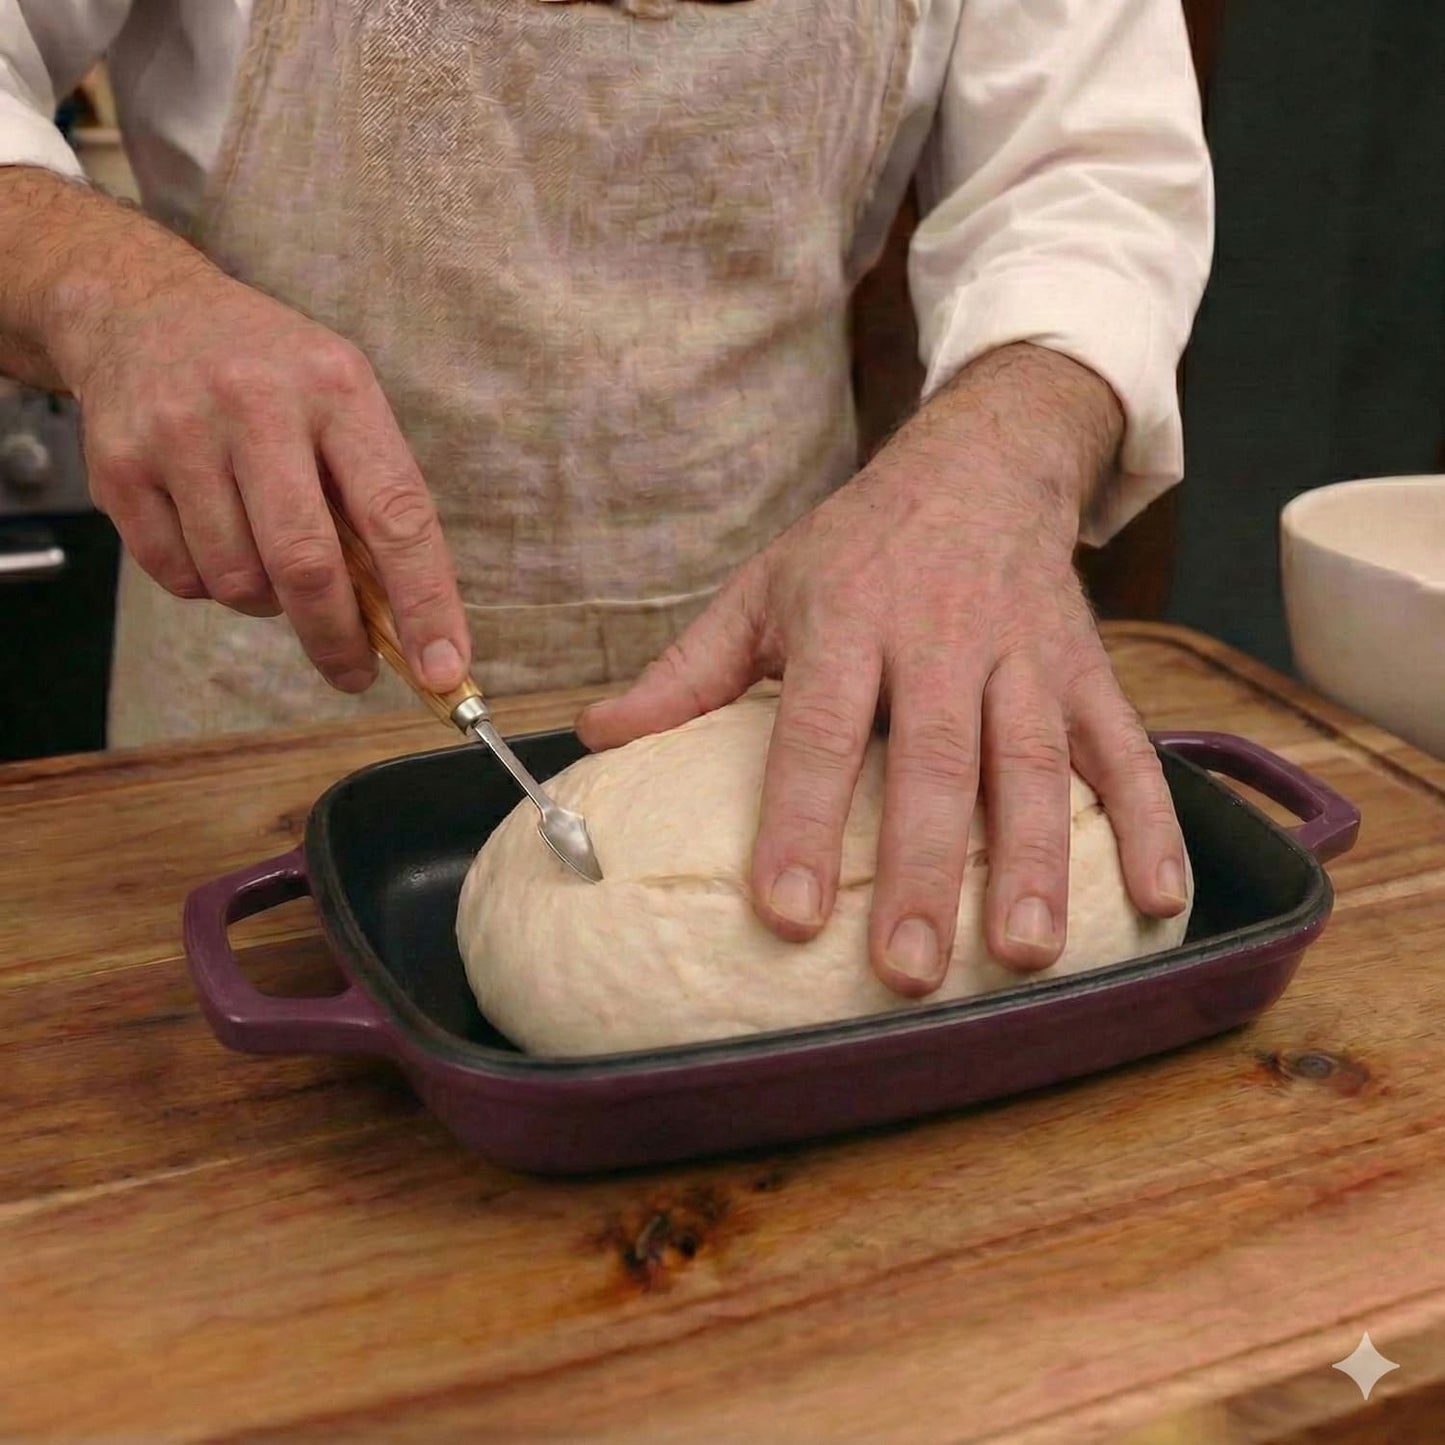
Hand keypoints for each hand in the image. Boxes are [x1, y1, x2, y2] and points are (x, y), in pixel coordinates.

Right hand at [28, 178, 469, 695]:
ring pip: (239, 581)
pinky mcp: (119, 466)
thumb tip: (405, 621)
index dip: (425, 604)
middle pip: (306, 563)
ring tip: (268, 556)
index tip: (444, 670)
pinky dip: (208, 585)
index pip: (397, 515)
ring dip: (267, 601)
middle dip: (337, 637)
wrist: (142, 309)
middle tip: (354, 672)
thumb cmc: (272, 377)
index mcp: (338, 389)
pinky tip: (214, 537)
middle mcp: (258, 403)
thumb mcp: (343, 405)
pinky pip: (180, 578)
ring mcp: (180, 433)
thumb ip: (376, 500)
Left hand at [578, 344, 1188, 996]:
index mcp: (845, 620)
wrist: (979, 465)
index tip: (785, 915)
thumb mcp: (763, 591)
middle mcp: (941, 638)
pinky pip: (1125, 746)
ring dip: (1036, 860)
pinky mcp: (1087, 667)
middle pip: (935, 760)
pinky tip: (1156, 898)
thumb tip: (595, 739)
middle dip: (923, 868)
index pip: (819, 728)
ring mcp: (1024, 653)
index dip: (800, 820)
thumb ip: (687, 671)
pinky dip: (1149, 821)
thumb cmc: (856, 546)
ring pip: (1035, 761)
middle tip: (907, 971)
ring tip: (1025, 953)